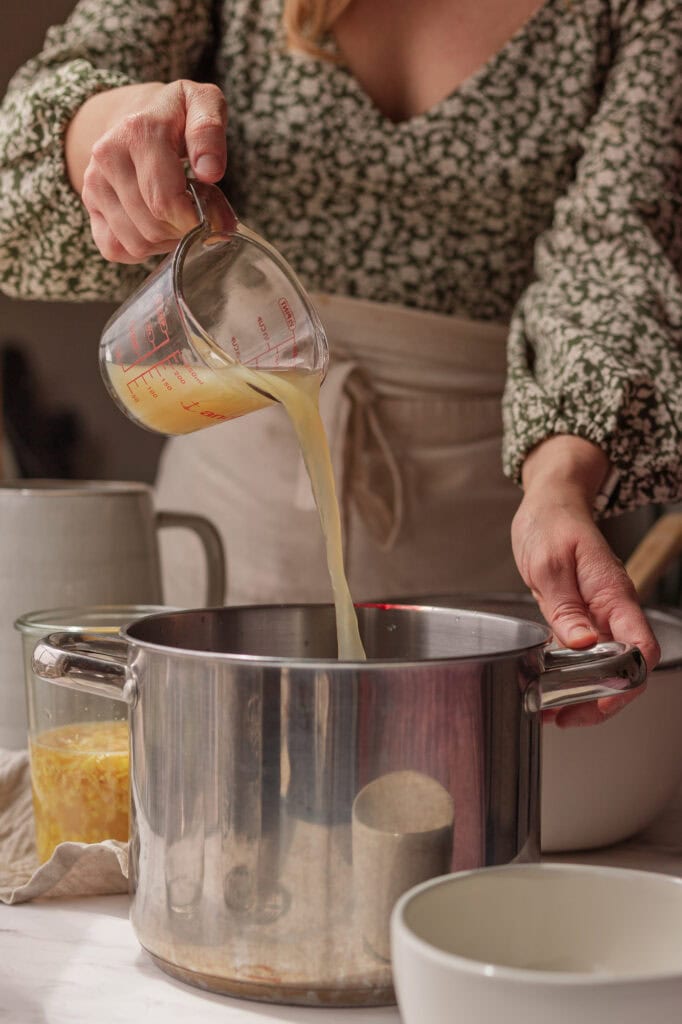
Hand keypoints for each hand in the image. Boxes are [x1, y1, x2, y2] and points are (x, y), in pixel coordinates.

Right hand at [66, 80, 227, 262]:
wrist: (134, 112)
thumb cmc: (176, 115)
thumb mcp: (203, 103)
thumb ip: (209, 130)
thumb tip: (209, 170)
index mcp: (138, 132)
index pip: (165, 202)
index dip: (194, 221)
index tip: (212, 217)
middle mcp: (107, 157)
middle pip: (152, 227)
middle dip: (182, 230)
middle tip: (196, 213)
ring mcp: (93, 183)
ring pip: (135, 244)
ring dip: (164, 241)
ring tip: (177, 216)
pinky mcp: (89, 206)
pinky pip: (115, 250)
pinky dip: (142, 248)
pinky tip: (155, 225)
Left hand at [513, 436, 659, 727]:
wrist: (550, 503)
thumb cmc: (552, 523)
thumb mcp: (549, 563)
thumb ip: (565, 605)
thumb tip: (582, 644)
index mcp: (612, 594)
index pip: (639, 645)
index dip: (627, 680)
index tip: (601, 700)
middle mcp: (610, 609)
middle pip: (622, 666)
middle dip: (598, 699)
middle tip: (562, 717)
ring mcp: (596, 615)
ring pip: (600, 665)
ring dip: (578, 692)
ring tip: (546, 711)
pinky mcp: (578, 616)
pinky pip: (580, 653)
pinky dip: (564, 674)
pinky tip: (542, 686)